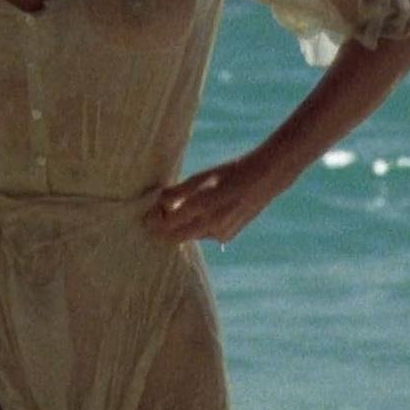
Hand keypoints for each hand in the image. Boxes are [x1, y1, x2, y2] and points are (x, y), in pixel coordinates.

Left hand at [143, 151, 291, 245]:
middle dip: (164, 228)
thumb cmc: (230, 172)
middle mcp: (210, 225)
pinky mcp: (227, 236)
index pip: (167, 225)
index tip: (146, 215)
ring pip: (190, 235)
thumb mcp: (202, 177)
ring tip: (179, 209)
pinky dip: (198, 226)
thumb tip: (159, 201)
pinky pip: (205, 234)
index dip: (153, 221)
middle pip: (175, 236)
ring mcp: (220, 234)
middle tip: (155, 217)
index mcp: (202, 207)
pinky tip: (203, 212)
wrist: (264, 179)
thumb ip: (178, 191)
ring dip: (182, 226)